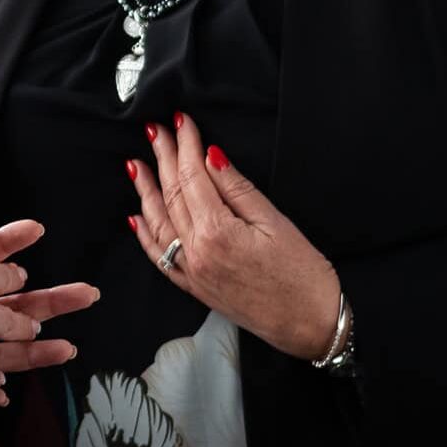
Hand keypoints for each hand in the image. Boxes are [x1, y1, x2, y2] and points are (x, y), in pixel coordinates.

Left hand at [126, 114, 339, 360]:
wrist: (311, 326)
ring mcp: (191, 272)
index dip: (186, 146)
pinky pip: (160, 258)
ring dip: (146, 191)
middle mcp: (195, 252)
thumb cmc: (303, 275)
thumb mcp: (275, 222)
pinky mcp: (194, 288)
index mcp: (217, 232)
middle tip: (156, 130)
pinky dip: (146, 235)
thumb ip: (237, 188)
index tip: (181, 121)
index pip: (193, 177)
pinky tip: (137, 218)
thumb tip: (210, 155)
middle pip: (172, 195)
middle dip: (163, 159)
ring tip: (136, 164)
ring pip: (159, 223)